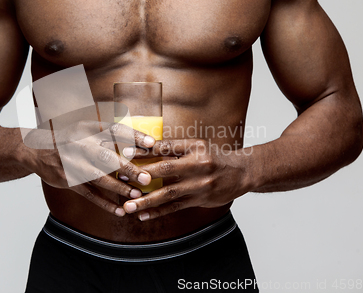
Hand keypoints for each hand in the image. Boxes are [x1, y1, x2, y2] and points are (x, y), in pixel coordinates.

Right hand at [20, 121, 155, 216]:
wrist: (37, 150)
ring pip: (98, 178)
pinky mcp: (68, 180)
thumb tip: (139, 145)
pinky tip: (119, 210)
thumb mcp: (86, 129)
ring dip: (118, 188)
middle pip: (107, 157)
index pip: (115, 130)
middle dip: (128, 169)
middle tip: (146, 178)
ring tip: (136, 195)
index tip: (153, 144)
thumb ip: (108, 134)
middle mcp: (80, 144)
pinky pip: (89, 193)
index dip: (134, 137)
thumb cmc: (70, 139)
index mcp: (88, 128)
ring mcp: (73, 163)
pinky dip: (104, 203)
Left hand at [121, 139, 252, 220]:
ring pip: (168, 193)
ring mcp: (199, 185)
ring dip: (146, 201)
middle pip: (165, 169)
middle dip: (141, 174)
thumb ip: (174, 148)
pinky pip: (175, 207)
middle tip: (122, 179)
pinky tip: (144, 216)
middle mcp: (197, 165)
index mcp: (194, 147)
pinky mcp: (200, 200)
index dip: (144, 149)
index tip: (125, 151)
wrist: (241, 173)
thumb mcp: (197, 146)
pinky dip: (158, 212)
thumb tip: (145, 147)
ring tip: (128, 206)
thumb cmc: (214, 157)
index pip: (165, 147)